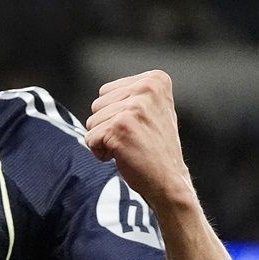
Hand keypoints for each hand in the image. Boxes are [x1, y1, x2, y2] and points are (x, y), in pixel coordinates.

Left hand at [85, 71, 191, 209]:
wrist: (169, 180)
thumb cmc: (157, 148)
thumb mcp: (153, 110)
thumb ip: (131, 95)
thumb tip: (102, 95)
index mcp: (155, 80)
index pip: (106, 91)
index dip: (115, 113)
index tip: (138, 125)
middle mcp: (146, 88)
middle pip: (97, 104)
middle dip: (107, 125)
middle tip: (134, 137)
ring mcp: (133, 108)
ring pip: (91, 121)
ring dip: (104, 139)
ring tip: (130, 145)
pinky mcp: (119, 127)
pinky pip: (89, 138)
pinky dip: (100, 151)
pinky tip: (123, 154)